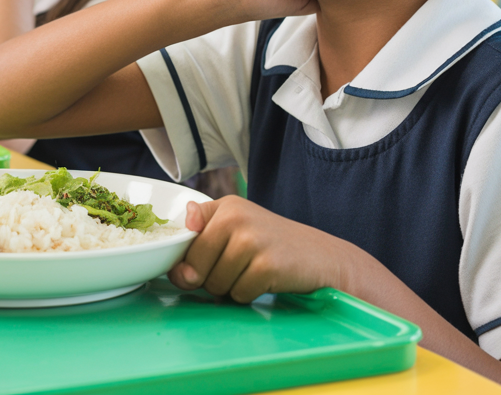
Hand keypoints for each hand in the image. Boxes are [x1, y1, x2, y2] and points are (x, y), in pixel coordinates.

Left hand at [169, 197, 351, 301]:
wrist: (321, 256)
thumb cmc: (272, 246)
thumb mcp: (236, 229)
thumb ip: (201, 239)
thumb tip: (179, 271)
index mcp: (224, 206)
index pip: (183, 241)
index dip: (185, 260)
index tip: (198, 264)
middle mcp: (236, 217)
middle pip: (195, 267)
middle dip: (209, 279)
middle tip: (236, 269)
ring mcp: (252, 240)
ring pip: (214, 284)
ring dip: (230, 288)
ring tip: (252, 272)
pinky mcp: (267, 265)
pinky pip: (237, 295)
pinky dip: (248, 295)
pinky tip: (265, 281)